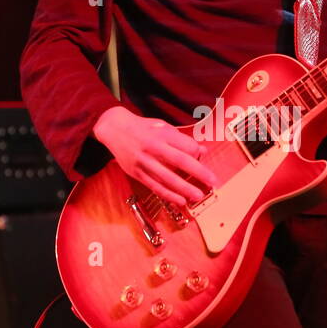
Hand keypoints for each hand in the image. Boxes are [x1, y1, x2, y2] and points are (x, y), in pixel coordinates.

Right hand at [93, 106, 218, 207]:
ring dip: (184, 188)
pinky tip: (180, 200)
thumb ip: (182, 139)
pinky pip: (154, 186)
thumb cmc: (143, 128)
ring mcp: (144, 162)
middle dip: (198, 172)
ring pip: (167, 178)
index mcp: (162, 134)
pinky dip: (168, 195)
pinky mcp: (137, 173)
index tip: (202, 157)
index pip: (185, 145)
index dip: (196, 153)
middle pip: (179, 161)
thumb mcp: (163, 127)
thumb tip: (202, 151)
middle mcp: (153, 147)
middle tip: (212, 181)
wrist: (114, 129)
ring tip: (198, 196)